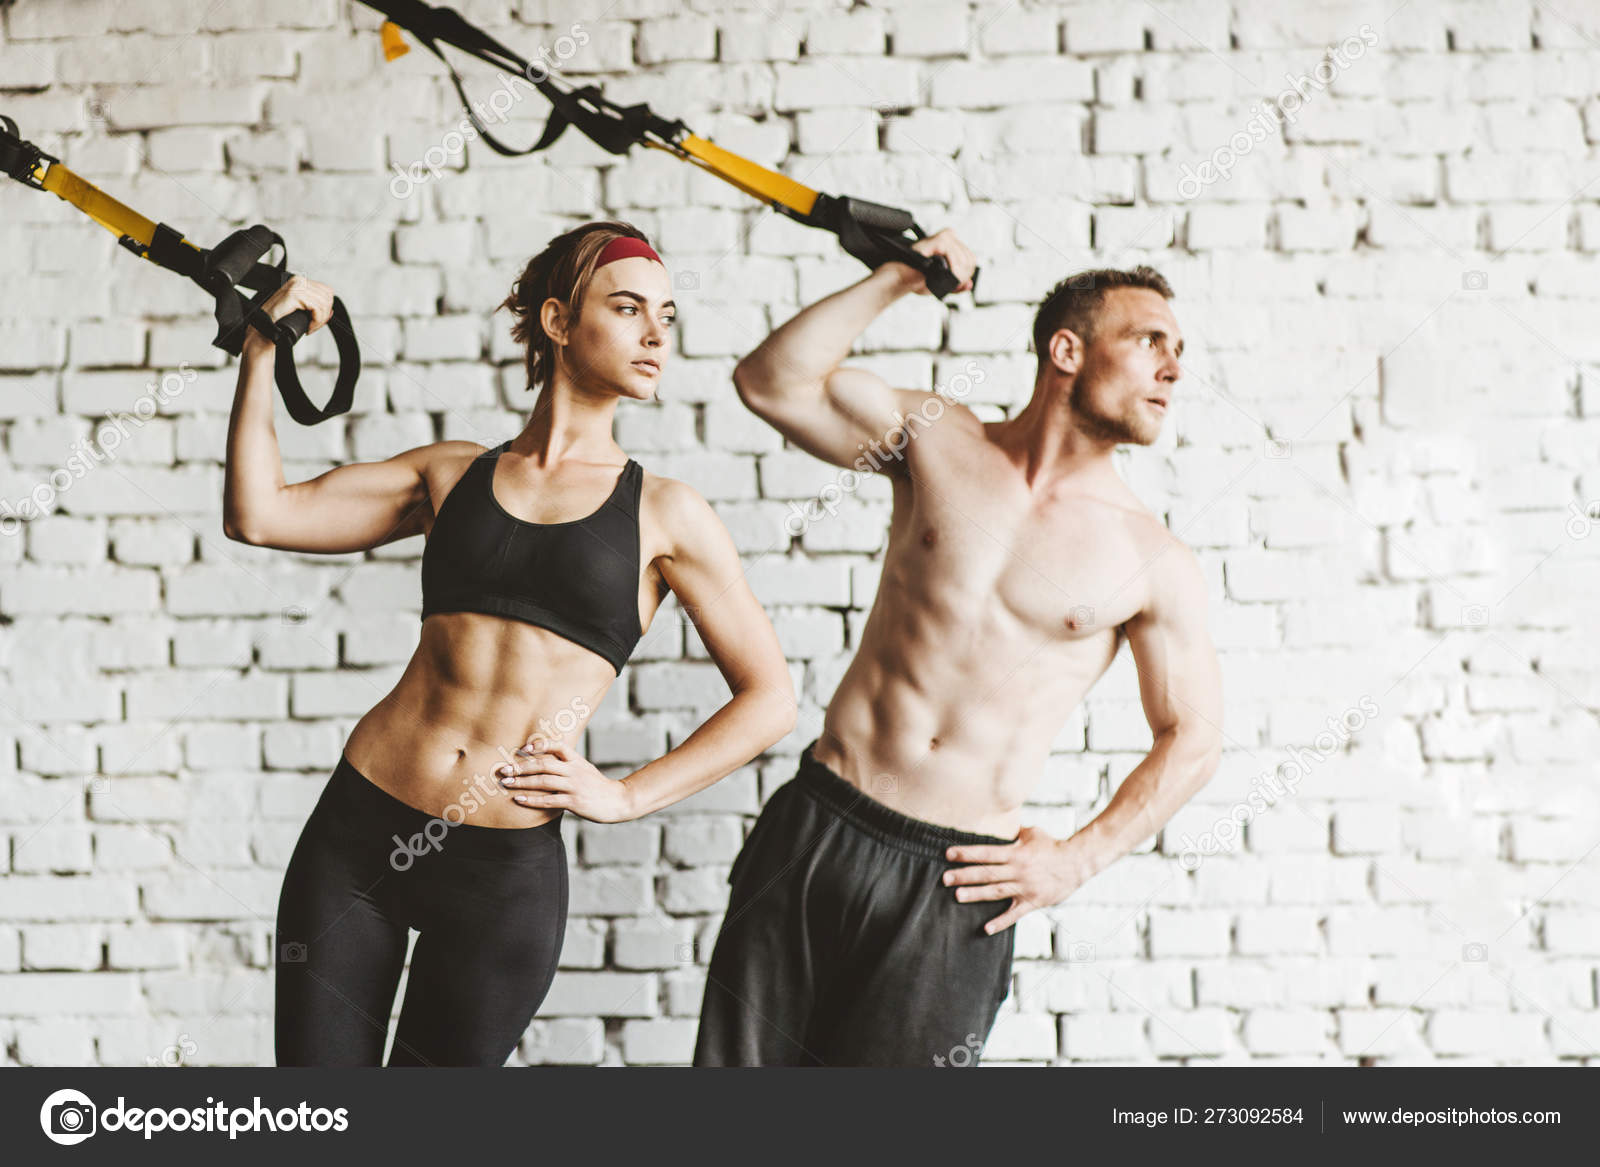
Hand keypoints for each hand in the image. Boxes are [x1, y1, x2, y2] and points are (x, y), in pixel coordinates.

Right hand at [243, 274, 335, 356]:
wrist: (264, 328)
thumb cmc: (280, 321)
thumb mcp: (301, 310)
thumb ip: (314, 307)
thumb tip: (331, 310)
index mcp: (300, 281)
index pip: (327, 291)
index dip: (326, 308)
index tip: (317, 320)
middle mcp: (298, 280)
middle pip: (328, 297)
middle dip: (324, 315)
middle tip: (314, 326)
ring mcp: (296, 286)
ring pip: (324, 303)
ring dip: (320, 320)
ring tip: (310, 328)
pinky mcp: (294, 294)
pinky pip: (317, 308)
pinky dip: (316, 321)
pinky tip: (308, 328)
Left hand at [494, 739, 637, 823]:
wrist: (618, 801)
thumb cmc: (597, 786)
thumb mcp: (585, 768)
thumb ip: (567, 763)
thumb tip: (544, 760)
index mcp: (576, 760)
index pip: (557, 746)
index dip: (538, 745)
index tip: (522, 749)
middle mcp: (574, 770)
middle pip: (544, 764)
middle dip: (521, 766)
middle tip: (503, 768)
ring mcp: (574, 786)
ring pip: (543, 781)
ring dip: (522, 782)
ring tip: (506, 782)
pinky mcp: (574, 802)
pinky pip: (549, 800)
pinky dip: (532, 800)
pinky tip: (519, 799)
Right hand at [889, 227, 975, 295]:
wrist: (902, 278)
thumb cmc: (918, 279)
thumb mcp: (943, 284)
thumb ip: (958, 285)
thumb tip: (970, 285)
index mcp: (951, 244)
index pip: (971, 259)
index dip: (966, 274)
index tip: (956, 283)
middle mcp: (949, 238)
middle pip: (969, 259)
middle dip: (962, 275)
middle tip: (950, 283)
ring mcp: (944, 237)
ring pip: (964, 258)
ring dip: (957, 273)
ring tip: (944, 278)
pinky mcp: (938, 239)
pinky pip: (953, 254)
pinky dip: (951, 267)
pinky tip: (942, 271)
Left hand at [943, 825, 1084, 933]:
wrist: (1078, 862)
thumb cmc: (1053, 845)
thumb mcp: (1032, 833)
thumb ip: (1013, 832)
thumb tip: (998, 824)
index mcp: (1017, 852)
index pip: (986, 853)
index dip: (967, 853)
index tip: (949, 854)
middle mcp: (1018, 870)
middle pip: (987, 873)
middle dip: (964, 875)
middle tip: (945, 878)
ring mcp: (1026, 887)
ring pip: (996, 892)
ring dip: (976, 894)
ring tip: (958, 896)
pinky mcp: (1033, 902)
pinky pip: (1015, 914)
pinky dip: (1001, 922)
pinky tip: (986, 928)